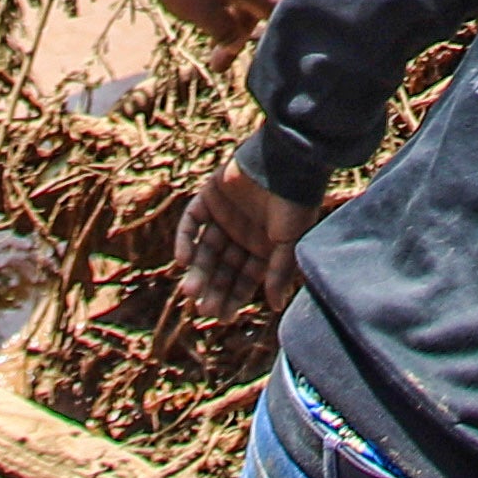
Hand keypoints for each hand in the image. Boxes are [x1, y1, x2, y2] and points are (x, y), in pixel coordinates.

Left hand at [134, 0, 274, 52]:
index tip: (251, 53)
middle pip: (250, 3)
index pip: (272, 12)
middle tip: (216, 56)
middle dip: (236, 30)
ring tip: (201, 24)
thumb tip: (236, 43)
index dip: (269, 34)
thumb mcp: (204, 15)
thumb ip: (226, 33)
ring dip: (222, 11)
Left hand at [175, 164, 309, 322]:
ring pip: (205, 249)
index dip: (234, 297)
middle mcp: (242, 234)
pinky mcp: (209, 196)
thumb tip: (276, 307)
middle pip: (222, 267)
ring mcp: (224, 215)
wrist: (285, 160)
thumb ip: (279, 273)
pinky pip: (193, 221)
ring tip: (189, 290)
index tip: (223, 317)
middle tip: (203, 308)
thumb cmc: (295, 203)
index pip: (244, 278)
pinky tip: (183, 260)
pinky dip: (186, 239)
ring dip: (197, 270)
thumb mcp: (289, 243)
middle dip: (213, 288)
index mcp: (262, 247)